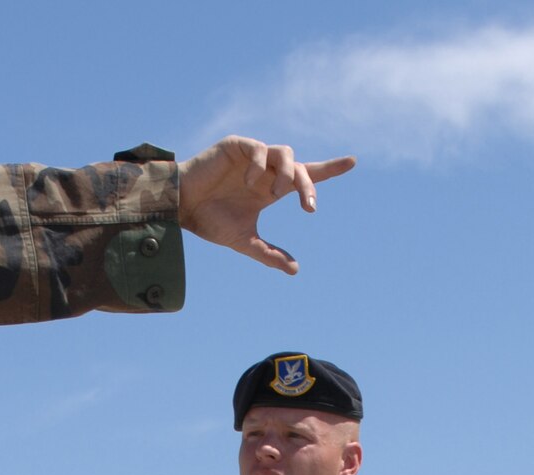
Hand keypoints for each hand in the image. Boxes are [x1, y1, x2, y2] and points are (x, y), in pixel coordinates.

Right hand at [177, 137, 355, 273]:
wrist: (181, 209)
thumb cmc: (210, 222)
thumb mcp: (244, 241)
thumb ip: (269, 254)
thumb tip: (295, 270)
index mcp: (270, 189)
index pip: (305, 176)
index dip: (329, 169)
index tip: (352, 162)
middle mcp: (266, 171)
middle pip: (300, 168)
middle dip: (309, 186)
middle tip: (308, 207)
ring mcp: (252, 156)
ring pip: (285, 154)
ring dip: (286, 176)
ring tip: (272, 194)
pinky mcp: (237, 146)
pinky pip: (260, 150)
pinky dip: (260, 168)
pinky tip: (247, 185)